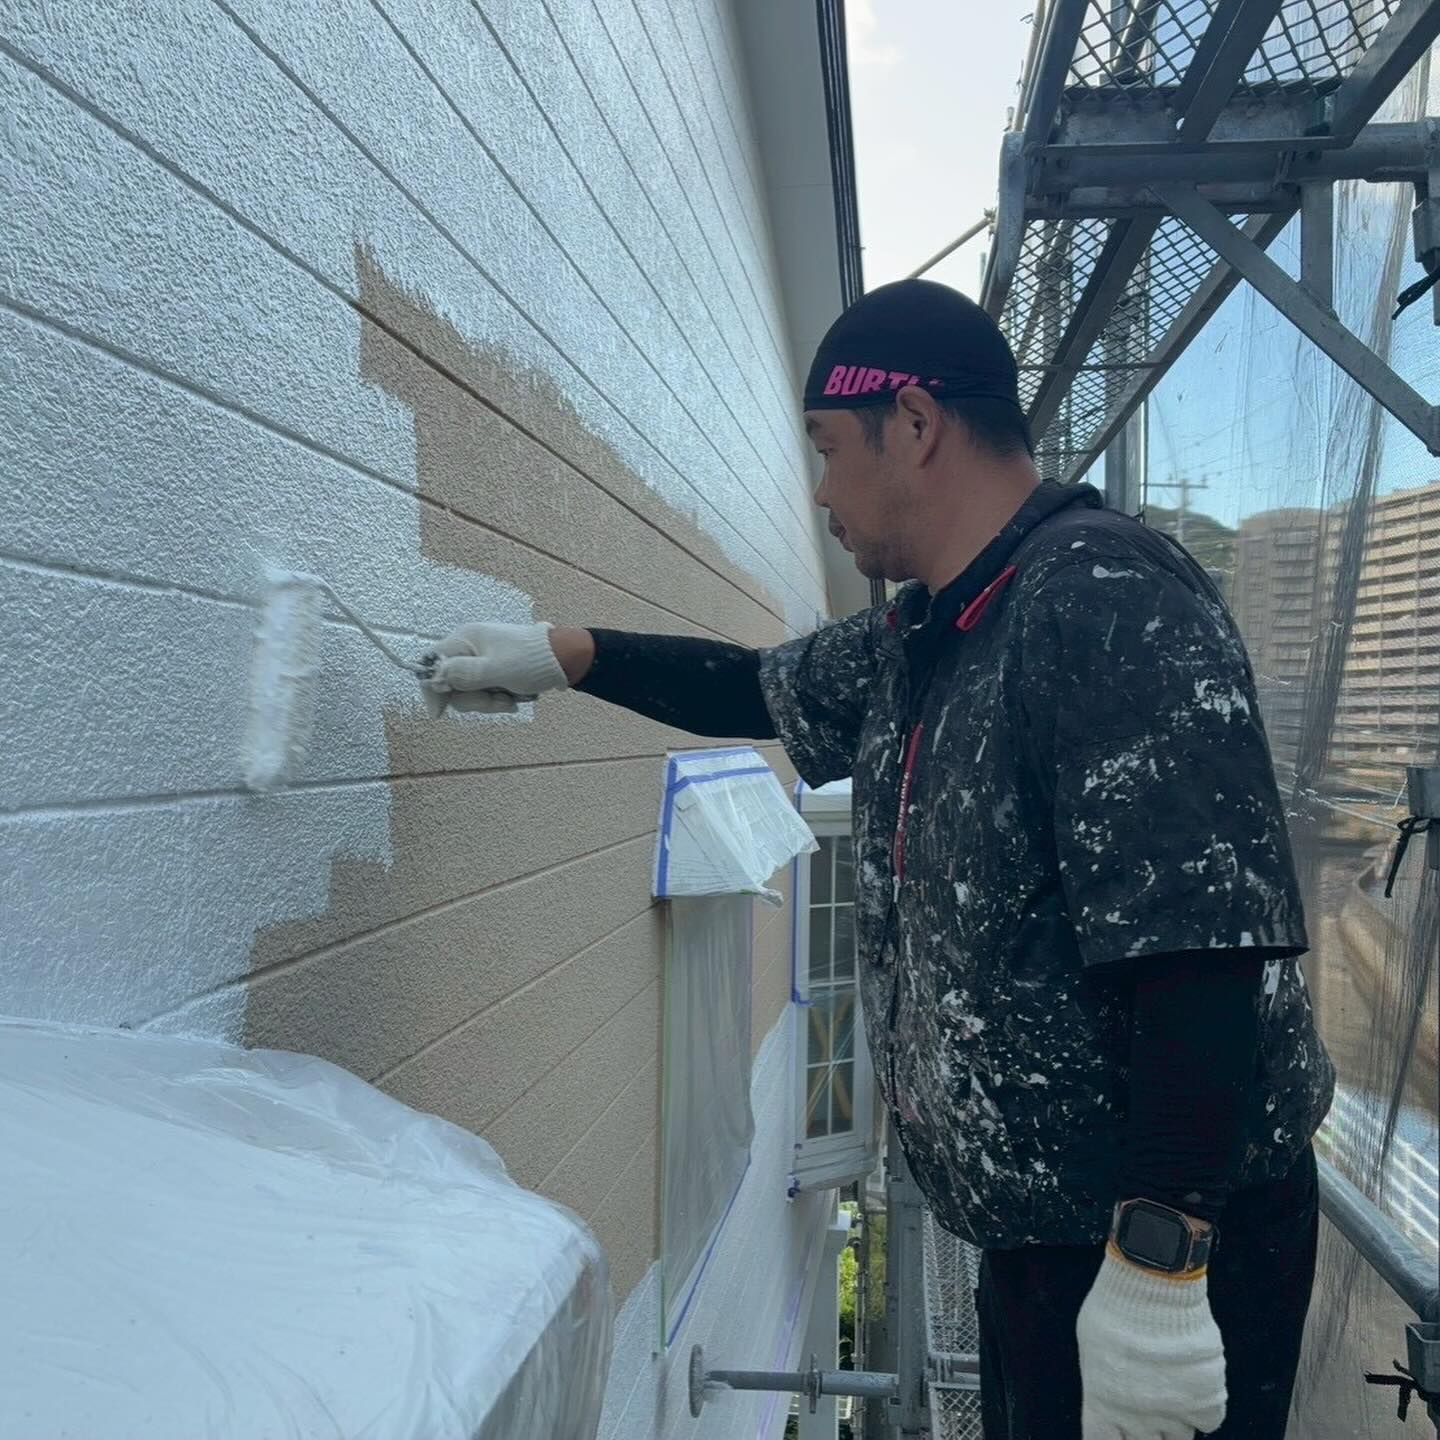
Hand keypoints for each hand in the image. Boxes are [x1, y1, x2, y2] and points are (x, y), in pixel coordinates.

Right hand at [419, 622, 568, 718]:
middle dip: (473, 699)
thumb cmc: (532, 661)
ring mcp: (481, 661)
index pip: (431, 663)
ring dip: (489, 701)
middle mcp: (469, 648)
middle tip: (497, 699)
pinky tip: (514, 697)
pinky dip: (497, 699)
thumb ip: (463, 674)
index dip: (432, 688)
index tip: (440, 712)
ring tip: (511, 698)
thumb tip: (434, 678)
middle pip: (450, 683)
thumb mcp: (496, 669)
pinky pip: (484, 692)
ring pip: (468, 692)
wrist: (566, 659)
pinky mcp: (493, 672)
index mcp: (465, 639)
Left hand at [1076, 1250, 1225, 1438]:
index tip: (1118, 1430)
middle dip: (1146, 1433)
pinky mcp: (1206, 1402)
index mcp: (1102, 1406)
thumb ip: (1103, 1375)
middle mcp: (1137, 1420)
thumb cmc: (1116, 1306)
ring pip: (1178, 1436)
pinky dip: (1204, 1406)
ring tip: (1171, 1389)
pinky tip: (1194, 1383)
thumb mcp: (1092, 1343)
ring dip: (1175, 1419)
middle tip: (1150, 1410)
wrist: (1152, 1286)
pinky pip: (1209, 1420)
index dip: (1111, 1436)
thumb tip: (1109, 1385)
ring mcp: (1174, 1415)